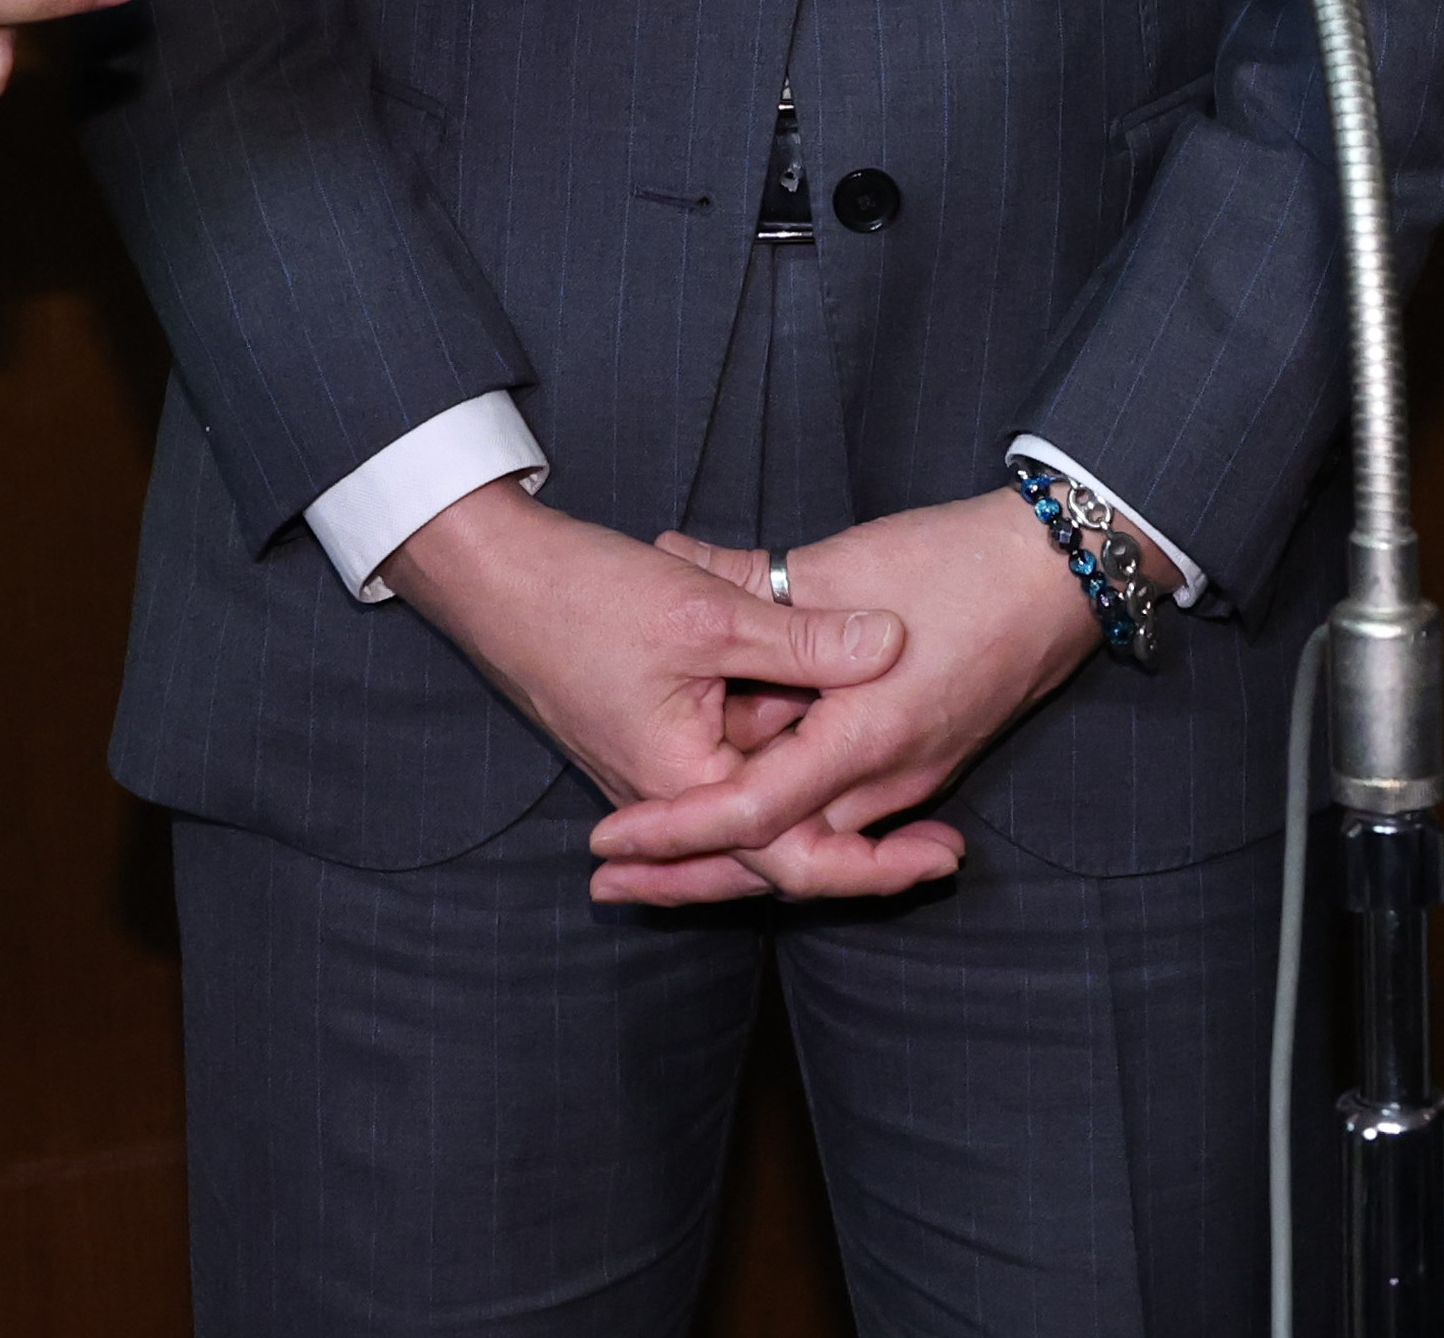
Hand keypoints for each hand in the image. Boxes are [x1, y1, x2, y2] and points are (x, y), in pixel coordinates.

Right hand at [380, 481, 912, 879]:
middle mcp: (669, 799)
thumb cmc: (587, 596)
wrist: (497, 580)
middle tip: (946, 852)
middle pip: (779, 852)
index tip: (940, 855)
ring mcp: (659, 777)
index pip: (793, 855)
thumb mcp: (708, 612)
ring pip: (759, 816)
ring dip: (826, 815)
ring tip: (911, 820)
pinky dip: (783, 779)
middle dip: (865, 853)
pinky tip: (827, 761)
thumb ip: (804, 638)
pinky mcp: (656, 745)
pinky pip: (734, 783)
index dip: (874, 863)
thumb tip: (894, 644)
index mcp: (684, 786)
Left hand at [576, 490, 1112, 904]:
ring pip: (810, 842)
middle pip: (775, 855)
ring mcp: (912, 778)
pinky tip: (745, 810)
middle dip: (690, 875)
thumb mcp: (844, 564)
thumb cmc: (960, 566)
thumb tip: (671, 553)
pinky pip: (844, 817)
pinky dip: (787, 825)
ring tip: (657, 858)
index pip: (748, 814)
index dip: (672, 832)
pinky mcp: (924, 760)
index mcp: (862, 739)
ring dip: (734, 851)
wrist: (1061, 572)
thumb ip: (753, 580)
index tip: (608, 842)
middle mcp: (887, 779)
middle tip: (613, 884)